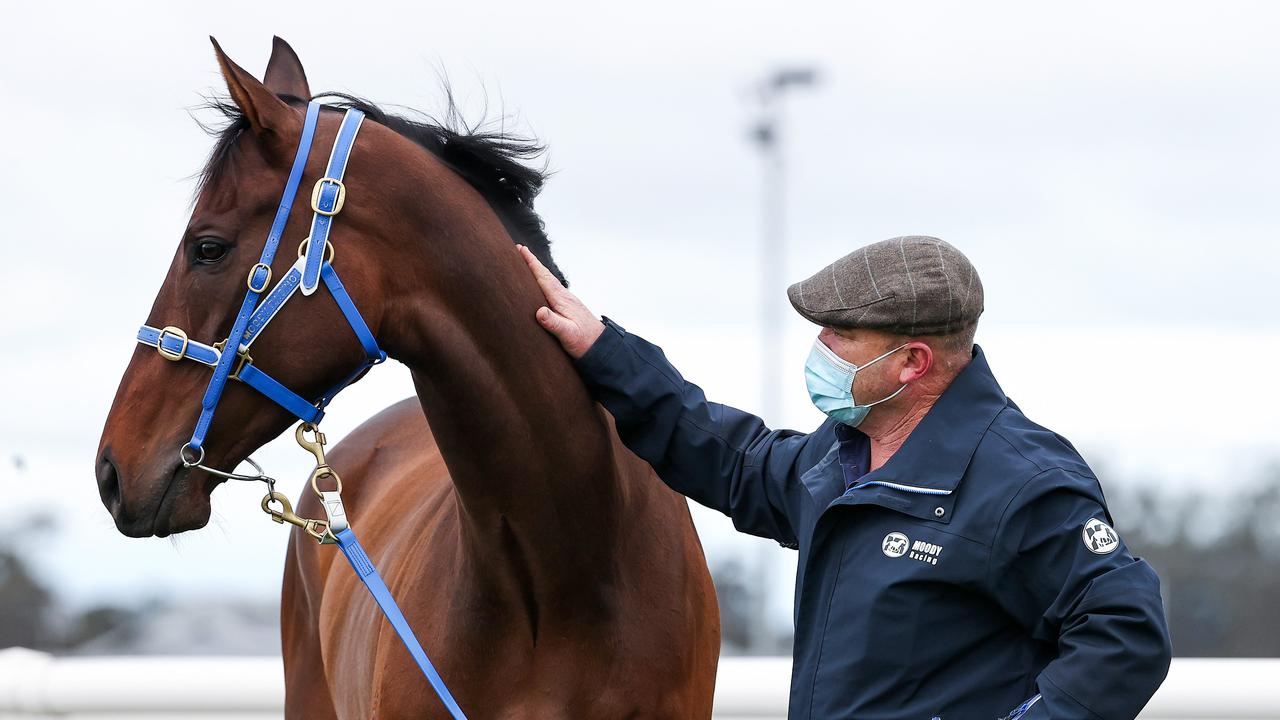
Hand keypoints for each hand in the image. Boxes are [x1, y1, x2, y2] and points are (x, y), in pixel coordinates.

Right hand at [518, 244, 605, 358]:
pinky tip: (539, 286)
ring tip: (525, 263)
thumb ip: (554, 323)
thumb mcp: (568, 334)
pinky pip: (551, 290)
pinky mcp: (567, 308)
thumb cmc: (584, 342)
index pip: (543, 278)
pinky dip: (542, 283)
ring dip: (537, 272)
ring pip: (548, 282)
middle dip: (531, 263)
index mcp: (561, 300)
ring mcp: (566, 301)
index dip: (531, 264)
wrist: (602, 346)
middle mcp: (564, 297)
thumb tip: (539, 312)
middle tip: (519, 249)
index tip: (521, 250)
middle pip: (545, 276)